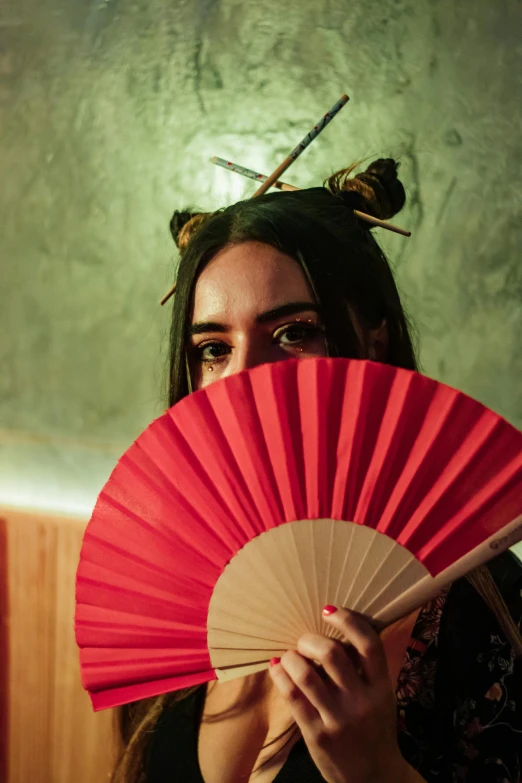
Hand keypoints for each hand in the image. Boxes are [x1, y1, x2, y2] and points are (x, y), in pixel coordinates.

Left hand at [269, 606, 424, 782]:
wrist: (375, 778)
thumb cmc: (374, 729)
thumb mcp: (381, 697)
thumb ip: (364, 669)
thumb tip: (333, 632)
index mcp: (381, 687)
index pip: (368, 644)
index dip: (348, 621)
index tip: (328, 610)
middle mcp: (361, 701)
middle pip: (332, 654)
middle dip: (310, 640)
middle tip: (304, 640)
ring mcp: (338, 720)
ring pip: (307, 675)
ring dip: (292, 657)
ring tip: (289, 655)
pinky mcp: (318, 735)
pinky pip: (293, 698)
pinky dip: (281, 676)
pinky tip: (277, 668)